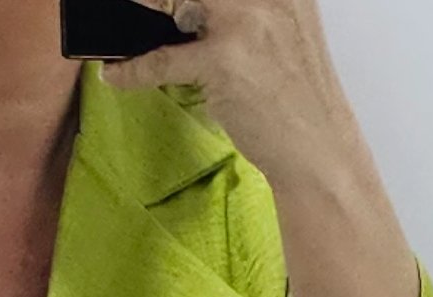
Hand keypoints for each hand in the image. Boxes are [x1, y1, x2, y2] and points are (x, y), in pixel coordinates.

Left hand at [97, 0, 359, 187]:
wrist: (317, 146)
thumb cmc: (295, 96)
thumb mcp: (280, 30)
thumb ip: (244, 10)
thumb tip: (187, 12)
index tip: (164, 5)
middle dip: (158, 1)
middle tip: (136, 9)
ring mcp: (244, 21)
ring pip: (172, 3)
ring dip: (142, 17)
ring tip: (117, 34)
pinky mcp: (223, 60)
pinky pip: (162, 59)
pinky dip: (132, 70)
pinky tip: (115, 75)